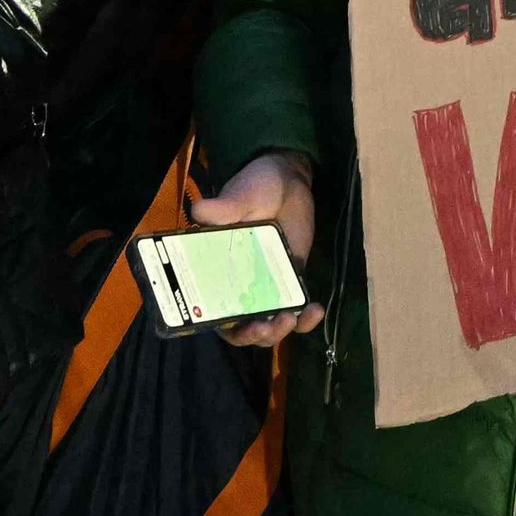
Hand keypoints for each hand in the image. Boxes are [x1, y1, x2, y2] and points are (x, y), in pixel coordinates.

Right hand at [189, 152, 323, 347]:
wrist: (289, 180)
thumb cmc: (256, 186)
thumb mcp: (241, 196)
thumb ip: (224, 208)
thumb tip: (200, 212)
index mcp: (218, 270)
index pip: (214, 310)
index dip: (224, 325)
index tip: (237, 324)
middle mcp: (240, 285)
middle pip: (243, 326)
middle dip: (256, 334)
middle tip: (269, 326)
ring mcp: (268, 286)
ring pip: (270, 323)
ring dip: (280, 331)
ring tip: (294, 319)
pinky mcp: (292, 281)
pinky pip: (296, 309)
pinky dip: (306, 318)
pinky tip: (315, 310)